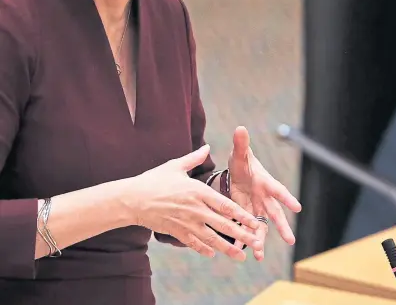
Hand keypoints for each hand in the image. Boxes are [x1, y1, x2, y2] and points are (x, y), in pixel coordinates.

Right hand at [128, 144, 262, 259]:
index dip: (241, 214)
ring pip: (211, 238)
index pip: (225, 205)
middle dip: (241, 234)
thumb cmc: (154, 180)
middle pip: (223, 224)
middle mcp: (195, 209)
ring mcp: (186, 223)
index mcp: (198, 191)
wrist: (132, 199)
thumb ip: (194, 158)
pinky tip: (213, 253)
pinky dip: (204, 249)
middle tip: (256, 241)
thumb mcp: (175, 166)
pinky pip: (193, 243)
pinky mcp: (176, 232)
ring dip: (227, 248)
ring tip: (241, 255)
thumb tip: (207, 147)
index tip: (254, 221)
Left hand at [228, 126, 301, 260]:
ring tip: (259, 254)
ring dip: (261, 239)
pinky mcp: (246, 215)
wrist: (236, 173)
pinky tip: (241, 252)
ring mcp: (256, 208)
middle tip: (291, 241)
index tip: (297, 207)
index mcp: (265, 181)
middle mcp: (264, 197)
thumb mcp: (239, 153)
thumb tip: (240, 128)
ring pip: (262, 226)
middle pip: (275, 213)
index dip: (287, 198)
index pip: (278, 189)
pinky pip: (247, 229)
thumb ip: (240, 143)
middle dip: (282, 227)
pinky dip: (244, 239)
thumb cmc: (241, 161)